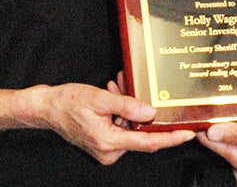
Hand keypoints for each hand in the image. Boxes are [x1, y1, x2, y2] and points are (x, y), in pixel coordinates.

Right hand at [33, 83, 194, 164]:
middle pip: (140, 132)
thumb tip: (151, 113)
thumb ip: (127, 105)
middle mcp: (109, 151)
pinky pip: (122, 127)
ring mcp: (106, 149)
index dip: (171, 137)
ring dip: (128, 107)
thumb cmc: (69, 102)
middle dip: (142, 110)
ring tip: (117, 86)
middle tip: (133, 87)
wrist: (47, 108)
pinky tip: (114, 93)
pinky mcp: (104, 143)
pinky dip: (121, 111)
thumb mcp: (100, 98)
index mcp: (109, 142)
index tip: (189, 132)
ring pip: (131, 127)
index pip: (148, 142)